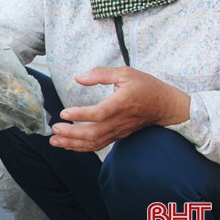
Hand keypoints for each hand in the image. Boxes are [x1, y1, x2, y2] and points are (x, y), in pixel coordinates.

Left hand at [49, 67, 190, 151]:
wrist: (165, 106)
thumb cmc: (145, 86)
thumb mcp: (125, 73)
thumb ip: (100, 74)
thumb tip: (78, 77)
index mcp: (122, 103)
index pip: (99, 113)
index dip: (81, 115)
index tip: (64, 113)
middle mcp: (120, 121)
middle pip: (94, 133)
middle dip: (71, 134)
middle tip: (54, 130)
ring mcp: (119, 131)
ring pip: (95, 143)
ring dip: (73, 144)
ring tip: (54, 141)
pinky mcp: (118, 136)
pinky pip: (99, 145)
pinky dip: (82, 147)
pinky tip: (68, 145)